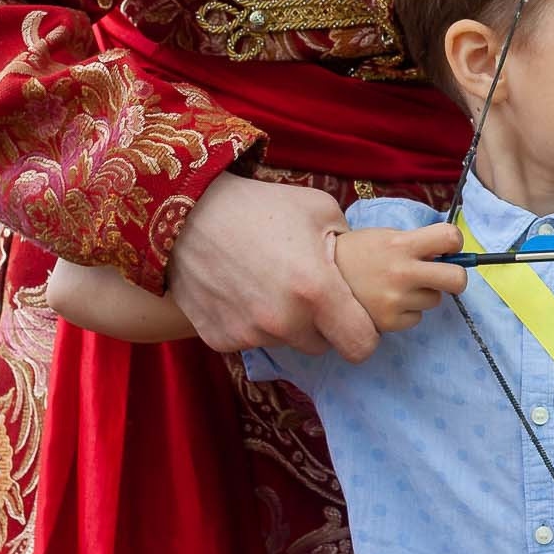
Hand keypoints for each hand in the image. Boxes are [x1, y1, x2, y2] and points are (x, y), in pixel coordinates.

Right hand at [166, 173, 374, 358]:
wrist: (189, 212)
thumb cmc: (259, 206)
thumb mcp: (319, 209)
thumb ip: (348, 245)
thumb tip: (364, 267)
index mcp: (316, 291)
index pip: (361, 347)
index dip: (363, 333)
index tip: (354, 319)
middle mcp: (283, 321)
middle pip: (321, 346)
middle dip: (320, 325)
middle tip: (304, 291)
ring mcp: (248, 334)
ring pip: (285, 343)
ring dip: (285, 324)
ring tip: (269, 284)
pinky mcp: (220, 339)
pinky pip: (251, 341)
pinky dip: (251, 324)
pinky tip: (241, 291)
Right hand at [331, 223, 467, 348]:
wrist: (320, 278)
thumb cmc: (356, 253)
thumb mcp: (383, 237)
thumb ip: (414, 243)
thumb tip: (447, 255)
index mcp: (401, 244)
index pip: (449, 237)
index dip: (454, 242)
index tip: (448, 247)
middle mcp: (401, 272)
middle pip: (457, 279)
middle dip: (456, 278)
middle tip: (444, 277)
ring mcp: (395, 300)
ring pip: (434, 300)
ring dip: (424, 294)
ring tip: (397, 287)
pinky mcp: (388, 322)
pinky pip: (417, 318)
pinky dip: (407, 312)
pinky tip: (387, 302)